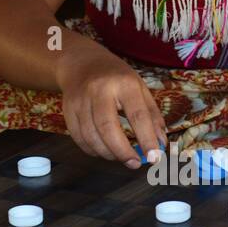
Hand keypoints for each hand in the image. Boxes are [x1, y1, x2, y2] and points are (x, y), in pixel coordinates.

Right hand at [55, 42, 167, 166]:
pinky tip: (103, 151)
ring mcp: (80, 100)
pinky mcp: (67, 109)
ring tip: (120, 157)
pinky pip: (78, 137)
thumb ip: (152, 115)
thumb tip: (160, 144)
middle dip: (122, 151)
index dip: (147, 139)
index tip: (155, 157)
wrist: (81, 62)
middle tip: (135, 164)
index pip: (137, 115)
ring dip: (107, 153)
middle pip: (108, 127)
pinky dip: (92, 150)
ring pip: (91, 135)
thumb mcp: (139, 87)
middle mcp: (99, 90)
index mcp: (124, 83)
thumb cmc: (115, 76)